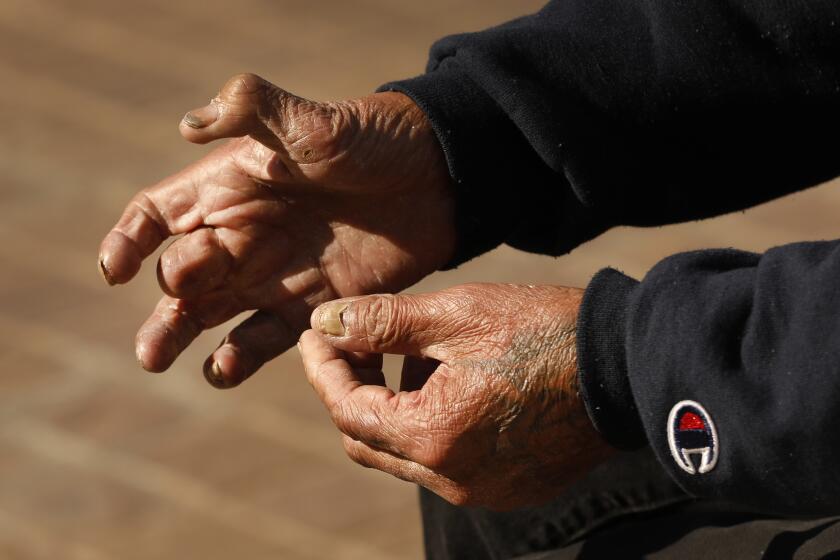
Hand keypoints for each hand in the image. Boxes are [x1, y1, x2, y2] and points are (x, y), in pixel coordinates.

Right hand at [98, 73, 455, 386]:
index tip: (117, 269)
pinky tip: (225, 367)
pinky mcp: (312, 307)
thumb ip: (253, 110)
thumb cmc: (370, 141)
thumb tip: (187, 122)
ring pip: (210, 314)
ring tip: (159, 358)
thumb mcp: (310, 122)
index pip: (158, 216)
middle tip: (153, 341)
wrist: (435, 180)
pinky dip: (240, 356)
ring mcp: (274, 275)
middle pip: (180, 276)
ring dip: (181, 337)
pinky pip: (264, 339)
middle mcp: (242, 236)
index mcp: (228, 189)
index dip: (129, 240)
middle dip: (161, 305)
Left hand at [299, 283, 614, 509]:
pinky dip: (427, 425)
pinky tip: (449, 382)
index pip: (347, 409)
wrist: (629, 365)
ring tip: (415, 353)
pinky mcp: (508, 487)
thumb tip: (322, 324)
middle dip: (350, 390)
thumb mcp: (457, 315)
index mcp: (434, 436)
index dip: (323, 369)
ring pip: (404, 454)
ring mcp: (482, 490)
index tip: (316, 334)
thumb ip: (382, 322)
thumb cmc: (543, 331)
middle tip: (354, 343)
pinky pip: (443, 462)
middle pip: (368, 441)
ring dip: (390, 407)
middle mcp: (453, 479)